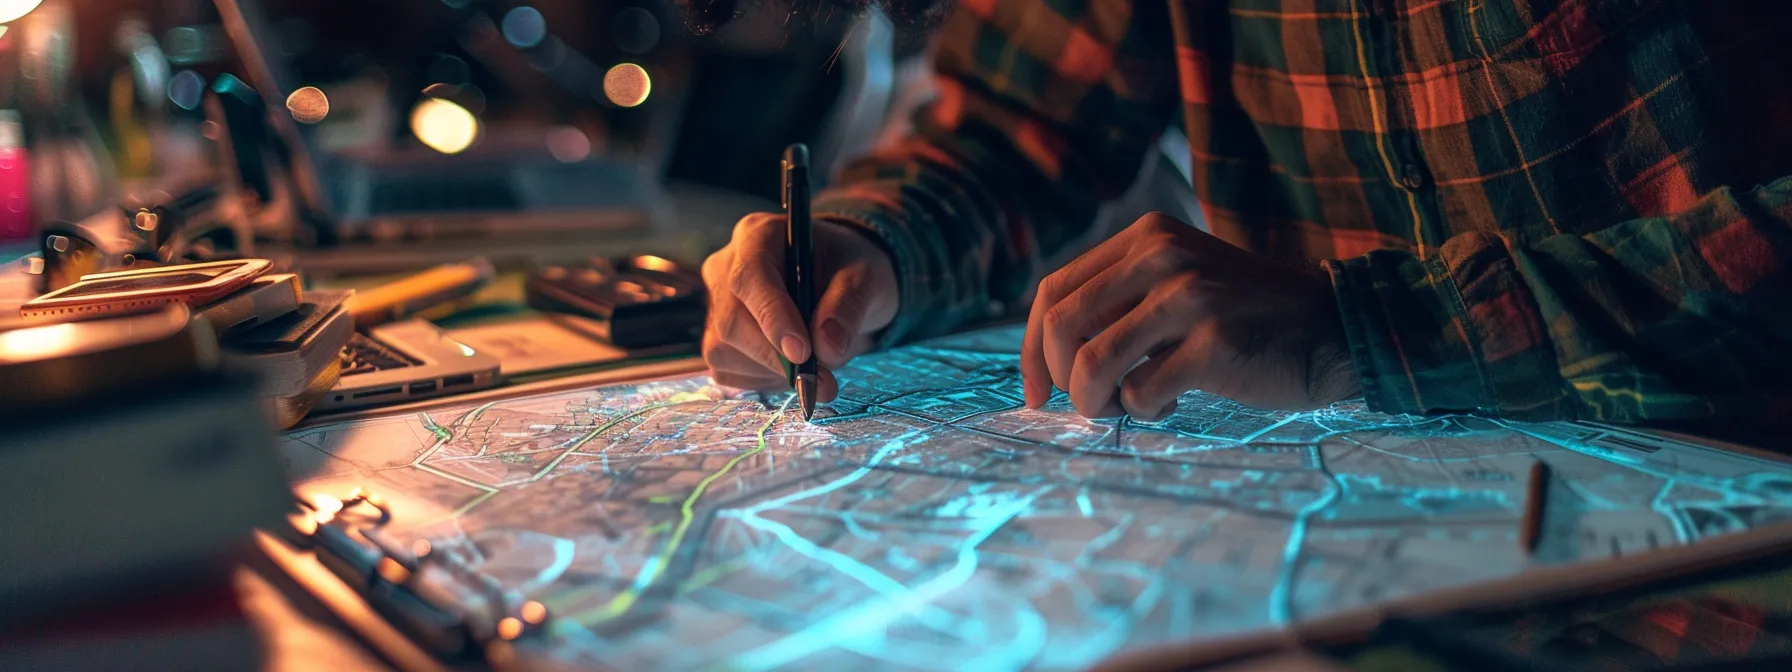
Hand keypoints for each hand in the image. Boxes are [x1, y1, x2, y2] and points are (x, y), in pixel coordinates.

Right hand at [701, 213, 898, 401]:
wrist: (840, 285)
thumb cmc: (849, 270)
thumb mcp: (864, 276)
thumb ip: (848, 305)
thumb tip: (827, 348)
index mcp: (757, 235)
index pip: (750, 276)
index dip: (773, 316)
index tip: (802, 352)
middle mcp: (725, 268)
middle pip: (731, 322)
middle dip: (776, 358)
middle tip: (823, 381)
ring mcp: (716, 306)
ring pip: (723, 352)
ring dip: (772, 373)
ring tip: (817, 371)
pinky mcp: (718, 340)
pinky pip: (727, 372)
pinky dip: (763, 381)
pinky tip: (792, 369)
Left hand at [1020, 213, 1360, 419]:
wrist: (1334, 328)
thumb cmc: (1243, 318)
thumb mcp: (1177, 284)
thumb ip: (1119, 303)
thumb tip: (1044, 360)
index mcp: (1145, 237)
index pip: (1053, 290)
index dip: (1031, 348)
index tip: (1036, 392)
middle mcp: (1162, 255)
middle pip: (1060, 326)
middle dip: (1058, 380)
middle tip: (1087, 405)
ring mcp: (1189, 295)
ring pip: (1091, 364)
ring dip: (1096, 404)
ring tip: (1126, 408)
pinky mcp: (1214, 341)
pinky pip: (1140, 394)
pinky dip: (1145, 412)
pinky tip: (1171, 404)